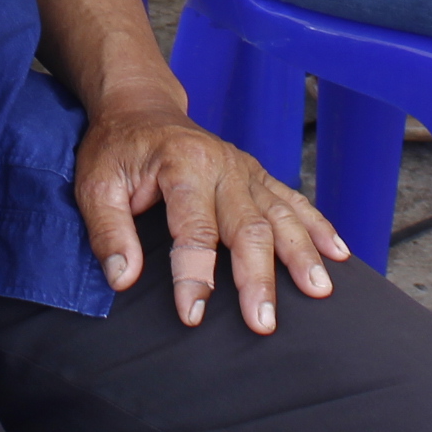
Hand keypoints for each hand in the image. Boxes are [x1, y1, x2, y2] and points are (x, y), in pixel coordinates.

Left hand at [74, 102, 346, 331]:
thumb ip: (108, 231)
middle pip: (248, 227)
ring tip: (319, 291)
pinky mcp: (257, 176)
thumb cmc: (116, 150)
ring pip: (281, 215)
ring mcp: (245, 170)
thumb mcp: (94, 185)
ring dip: (301, 255)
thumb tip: (123, 278)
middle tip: (263, 324)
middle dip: (258, 278)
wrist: (141, 108)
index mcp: (182, 165)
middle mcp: (222, 165)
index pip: (193, 229)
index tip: (193, 315)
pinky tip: (337, 254)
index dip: (194, 275)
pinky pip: (294, 201)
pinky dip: (319, 227)